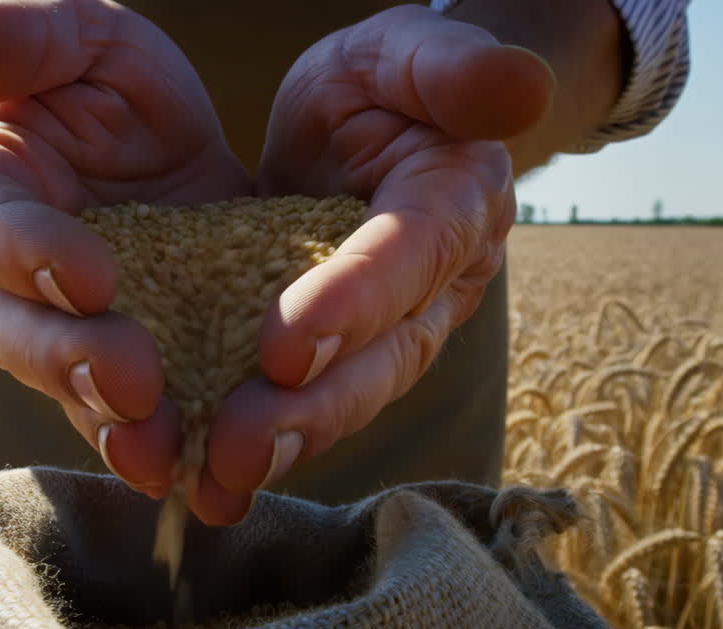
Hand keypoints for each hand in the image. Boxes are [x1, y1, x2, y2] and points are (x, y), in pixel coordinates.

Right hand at [0, 0, 250, 498]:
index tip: (91, 276)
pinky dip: (179, 450)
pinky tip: (218, 485)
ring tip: (165, 460)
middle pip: (24, 334)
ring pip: (79, 393)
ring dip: (117, 430)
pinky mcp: (144, 365)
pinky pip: (148, 416)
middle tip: (134, 386)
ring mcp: (76, 334)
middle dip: (74, 364)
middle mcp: (17, 282)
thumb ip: (14, 37)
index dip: (32, 255)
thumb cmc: (104, 84)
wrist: (161, 142)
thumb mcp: (78, 38)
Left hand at [197, 5, 555, 523]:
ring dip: (284, 445)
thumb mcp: (404, 52)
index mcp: (452, 202)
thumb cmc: (384, 84)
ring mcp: (393, 331)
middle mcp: (435, 284)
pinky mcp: (342, 356)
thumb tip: (521, 82)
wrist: (369, 126)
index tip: (286, 347)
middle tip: (239, 447)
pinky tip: (201, 480)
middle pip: (386, 356)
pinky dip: (259, 443)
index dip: (355, 303)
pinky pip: (306, 403)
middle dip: (315, 407)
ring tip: (215, 483)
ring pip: (348, 397)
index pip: (409, 256)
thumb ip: (453, 64)